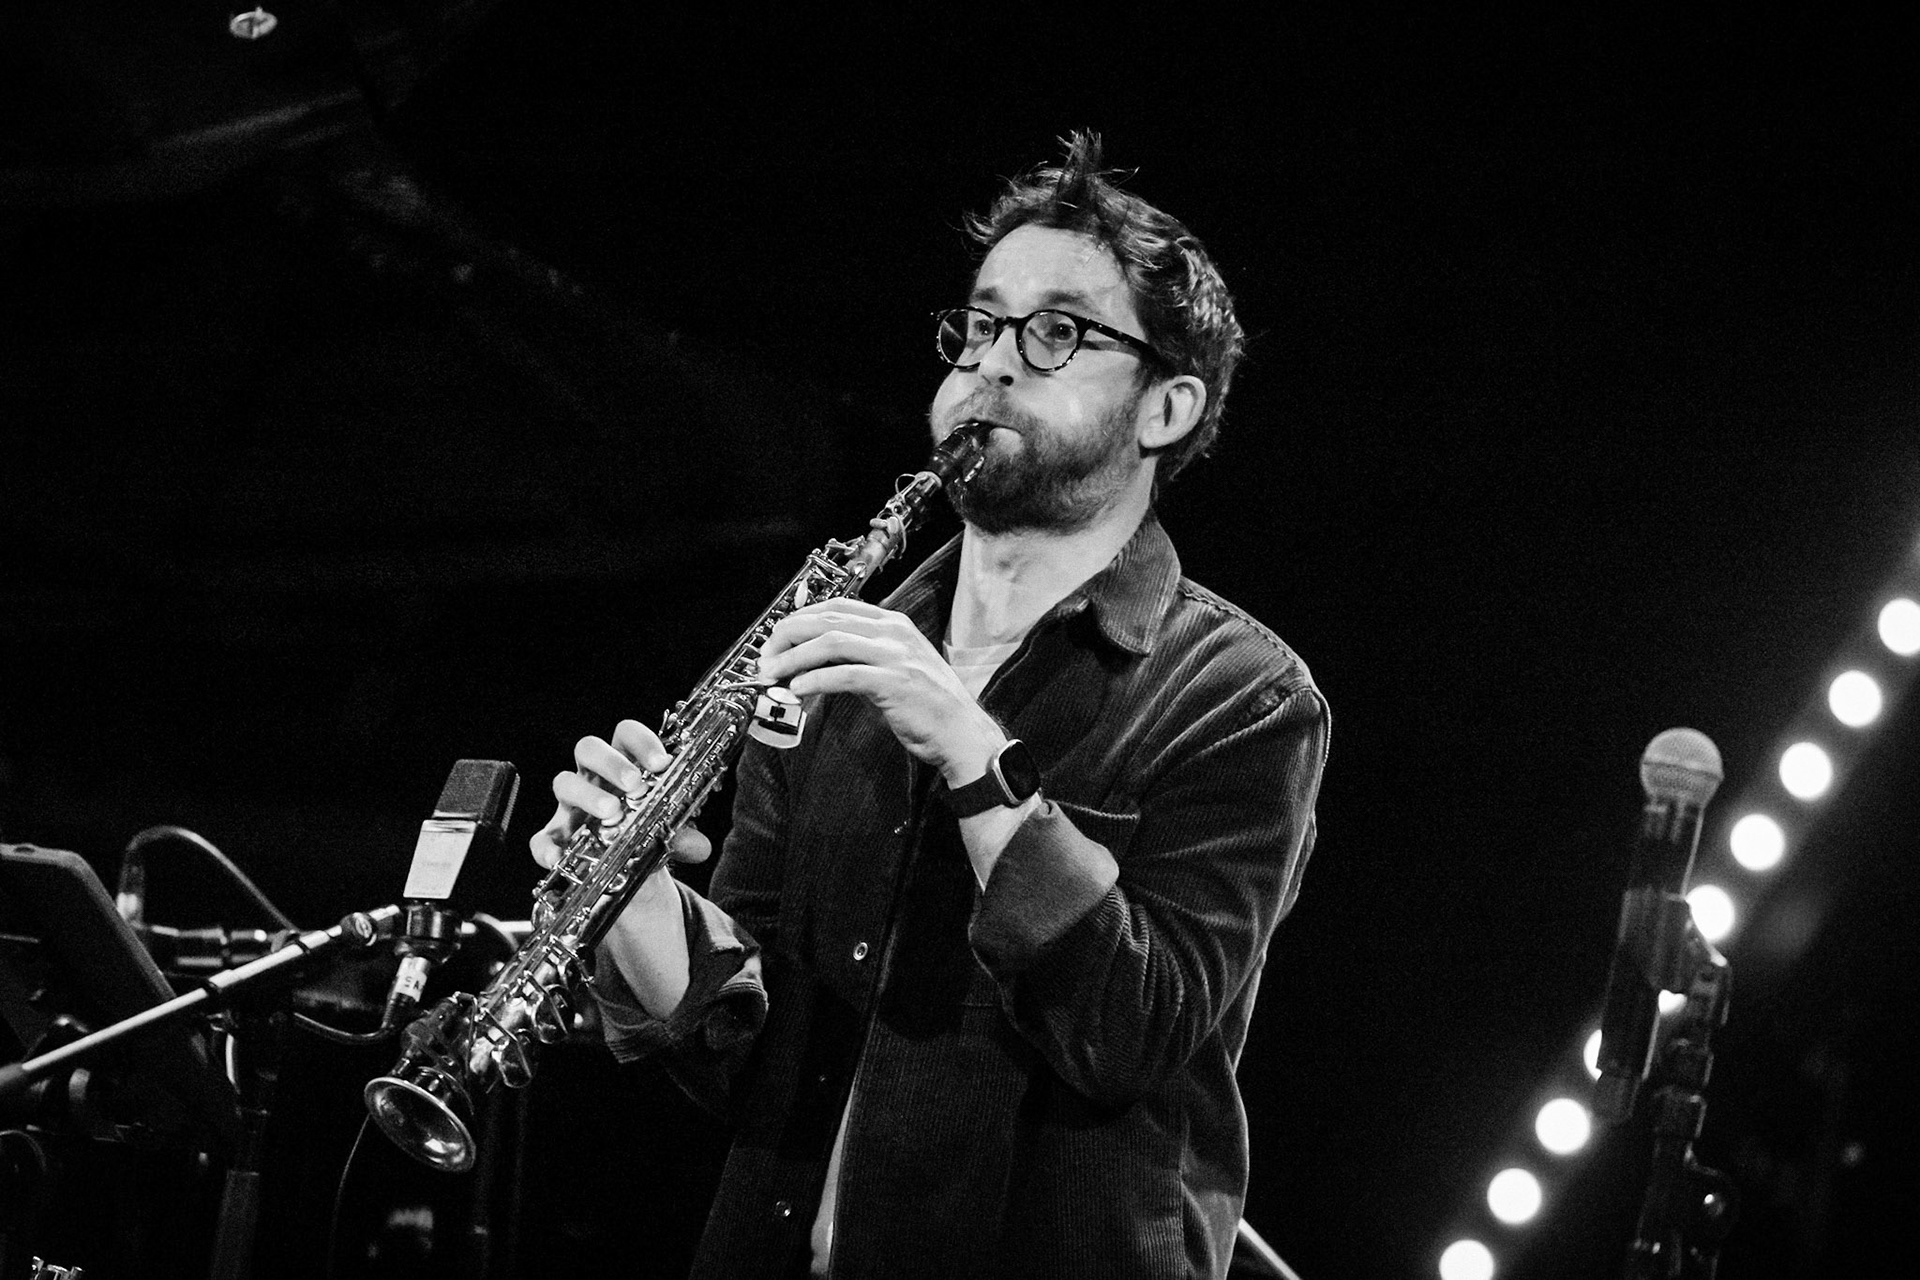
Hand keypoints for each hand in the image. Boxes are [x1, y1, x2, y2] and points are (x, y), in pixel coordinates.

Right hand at [531, 719, 712, 889]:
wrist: (625, 873)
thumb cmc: (644, 836)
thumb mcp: (665, 834)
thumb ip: (682, 837)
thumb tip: (699, 847)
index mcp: (623, 766)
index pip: (625, 735)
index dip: (642, 741)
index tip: (662, 763)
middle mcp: (592, 778)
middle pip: (588, 748)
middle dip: (611, 762)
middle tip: (634, 784)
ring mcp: (570, 805)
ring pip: (564, 783)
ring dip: (587, 795)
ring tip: (611, 812)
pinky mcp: (554, 837)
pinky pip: (541, 838)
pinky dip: (547, 847)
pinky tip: (560, 857)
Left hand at [757, 599, 1004, 784]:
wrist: (961, 732)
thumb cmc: (928, 705)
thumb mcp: (894, 669)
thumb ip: (860, 659)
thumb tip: (815, 663)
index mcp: (893, 624)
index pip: (837, 607)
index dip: (801, 619)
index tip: (778, 637)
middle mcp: (893, 632)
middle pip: (827, 620)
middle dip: (788, 635)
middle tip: (766, 656)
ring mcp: (895, 655)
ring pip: (830, 642)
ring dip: (794, 657)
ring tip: (773, 673)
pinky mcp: (893, 682)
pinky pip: (844, 675)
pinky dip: (814, 680)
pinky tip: (797, 690)